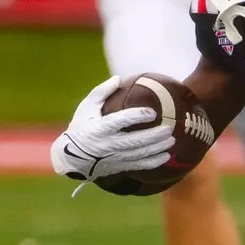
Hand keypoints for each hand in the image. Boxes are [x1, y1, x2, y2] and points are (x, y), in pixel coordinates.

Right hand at [50, 77, 174, 183]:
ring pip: (139, 155)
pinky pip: (138, 166)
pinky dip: (153, 162)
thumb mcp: (87, 107)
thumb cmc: (81, 126)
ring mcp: (114, 158)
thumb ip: (102, 92)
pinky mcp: (118, 167)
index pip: (120, 122)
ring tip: (171, 141)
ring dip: (157, 148)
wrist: (72, 157)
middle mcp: (107, 145)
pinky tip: (166, 157)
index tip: (152, 112)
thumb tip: (119, 78)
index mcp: (99, 128)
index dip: (137, 117)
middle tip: (169, 128)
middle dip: (153, 136)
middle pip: (134, 141)